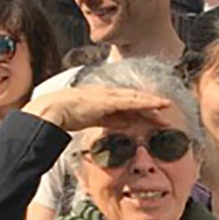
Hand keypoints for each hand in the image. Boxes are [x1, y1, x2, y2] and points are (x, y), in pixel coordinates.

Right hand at [25, 83, 178, 132]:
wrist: (51, 111)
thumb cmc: (66, 115)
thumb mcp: (95, 120)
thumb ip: (112, 121)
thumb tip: (129, 125)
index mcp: (104, 98)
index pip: (128, 103)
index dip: (143, 109)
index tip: (156, 115)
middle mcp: (108, 94)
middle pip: (134, 100)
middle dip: (151, 107)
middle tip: (167, 113)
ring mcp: (107, 95)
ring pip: (135, 98)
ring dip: (151, 103)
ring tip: (166, 107)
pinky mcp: (107, 99)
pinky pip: (130, 101)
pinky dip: (144, 102)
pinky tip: (155, 105)